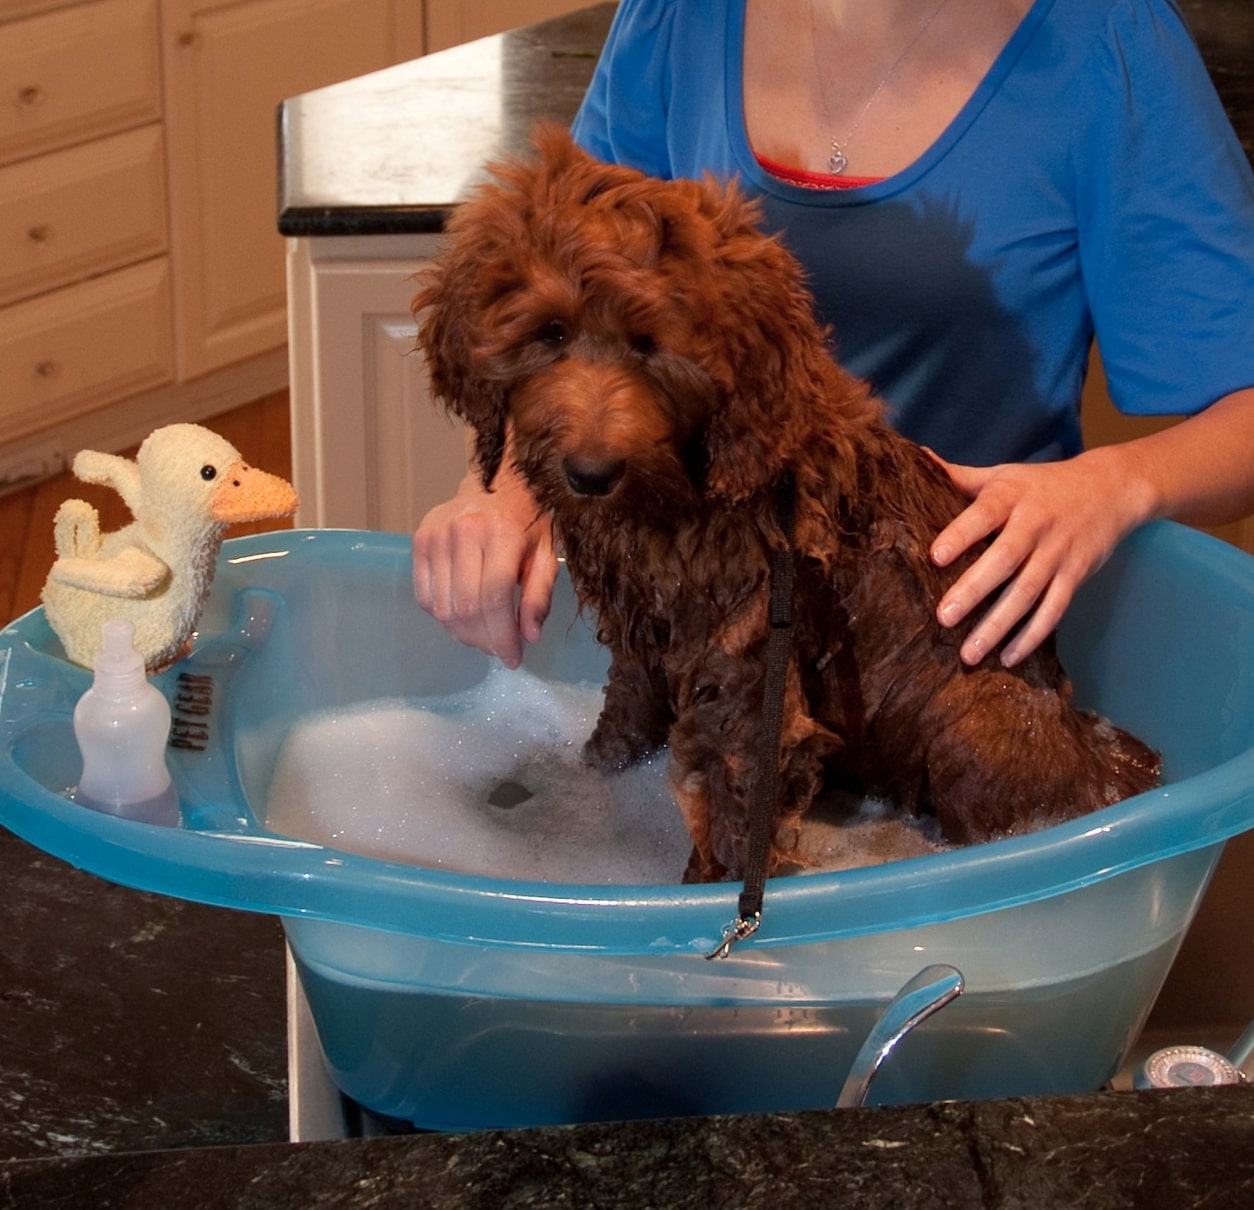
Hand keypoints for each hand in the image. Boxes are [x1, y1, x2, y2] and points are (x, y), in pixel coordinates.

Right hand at [412, 466, 556, 668]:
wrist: (499, 483)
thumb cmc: (528, 522)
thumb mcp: (547, 556)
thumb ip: (540, 597)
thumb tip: (529, 636)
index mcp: (502, 534)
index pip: (495, 599)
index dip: (502, 637)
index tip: (513, 659)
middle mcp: (465, 532)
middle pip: (467, 608)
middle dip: (484, 640)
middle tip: (499, 649)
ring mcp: (437, 535)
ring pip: (443, 608)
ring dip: (464, 634)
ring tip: (483, 636)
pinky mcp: (419, 540)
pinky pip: (424, 596)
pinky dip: (442, 617)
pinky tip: (462, 617)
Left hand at [928, 448, 1150, 666]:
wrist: (1112, 488)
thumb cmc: (1042, 484)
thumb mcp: (1004, 474)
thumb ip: (960, 476)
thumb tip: (916, 458)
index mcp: (1012, 497)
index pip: (983, 516)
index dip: (960, 534)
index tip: (935, 557)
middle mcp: (1035, 526)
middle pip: (1004, 560)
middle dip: (974, 590)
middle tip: (943, 618)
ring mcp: (1058, 553)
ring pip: (1028, 593)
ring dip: (998, 626)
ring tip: (968, 654)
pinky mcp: (1075, 575)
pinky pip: (1054, 610)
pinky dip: (1032, 636)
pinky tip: (1007, 658)